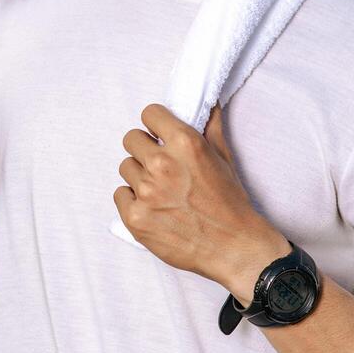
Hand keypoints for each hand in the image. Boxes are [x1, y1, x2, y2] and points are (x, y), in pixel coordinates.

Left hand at [114, 104, 287, 287]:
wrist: (233, 247)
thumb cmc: (230, 203)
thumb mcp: (224, 159)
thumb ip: (211, 128)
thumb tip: (209, 104)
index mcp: (185, 144)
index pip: (149, 114)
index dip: (155, 125)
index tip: (159, 135)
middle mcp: (162, 164)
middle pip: (131, 138)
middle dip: (144, 148)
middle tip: (159, 166)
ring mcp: (146, 192)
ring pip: (125, 167)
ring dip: (139, 175)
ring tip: (160, 191)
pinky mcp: (135, 217)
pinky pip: (119, 194)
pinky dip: (132, 200)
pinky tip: (152, 208)